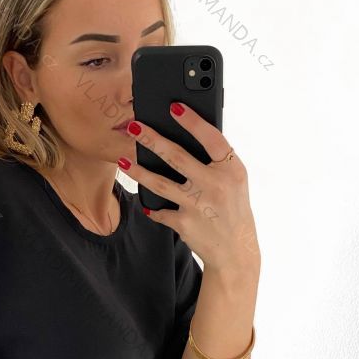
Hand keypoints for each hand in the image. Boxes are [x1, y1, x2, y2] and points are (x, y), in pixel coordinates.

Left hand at [119, 102, 260, 273]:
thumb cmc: (232, 209)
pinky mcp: (184, 224)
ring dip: (138, 171)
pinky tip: (143, 201)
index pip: (212, 138)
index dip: (193, 121)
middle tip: (133, 126)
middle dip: (152, 139)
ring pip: (160, 183)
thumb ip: (216, 162)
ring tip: (123, 160)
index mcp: (232, 170)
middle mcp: (215, 186)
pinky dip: (152, 207)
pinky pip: (160, 212)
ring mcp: (198, 206)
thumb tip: (189, 135)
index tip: (174, 107)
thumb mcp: (235, 182)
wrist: (235, 251)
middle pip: (177, 157)